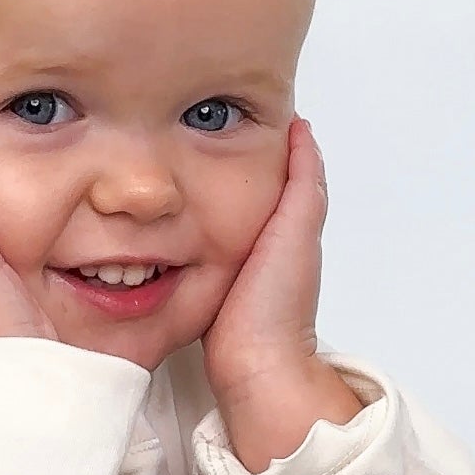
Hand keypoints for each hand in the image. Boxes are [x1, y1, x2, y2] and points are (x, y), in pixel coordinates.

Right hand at [201, 116, 326, 404]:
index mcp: (292, 229)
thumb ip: (301, 182)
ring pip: (224, 216)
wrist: (253, 363)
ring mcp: (240, 268)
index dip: (270, 143)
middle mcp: (268, 247)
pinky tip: (172, 213)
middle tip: (203, 126)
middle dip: (232, 161)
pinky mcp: (211, 286)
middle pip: (252, 194)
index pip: (286, 174)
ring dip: (209, 190)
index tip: (247, 111)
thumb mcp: (296, 227)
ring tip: (180, 158)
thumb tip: (303, 132)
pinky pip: (204, 243)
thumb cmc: (277, 302)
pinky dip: (193, 222)